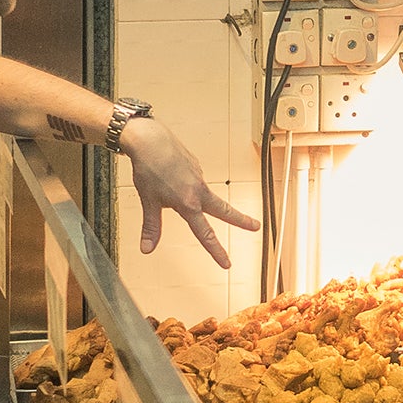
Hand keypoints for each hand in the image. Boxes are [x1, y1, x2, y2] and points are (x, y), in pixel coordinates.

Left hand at [122, 118, 259, 267]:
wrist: (149, 139)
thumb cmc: (148, 169)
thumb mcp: (148, 202)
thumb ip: (151, 227)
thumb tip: (146, 249)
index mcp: (188, 203)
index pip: (205, 234)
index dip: (216, 251)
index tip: (227, 263)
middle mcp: (198, 191)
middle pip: (225, 210)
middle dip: (241, 220)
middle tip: (256, 227)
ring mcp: (199, 176)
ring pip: (204, 194)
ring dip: (195, 197)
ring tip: (165, 182)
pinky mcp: (196, 165)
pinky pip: (193, 179)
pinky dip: (184, 182)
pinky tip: (169, 174)